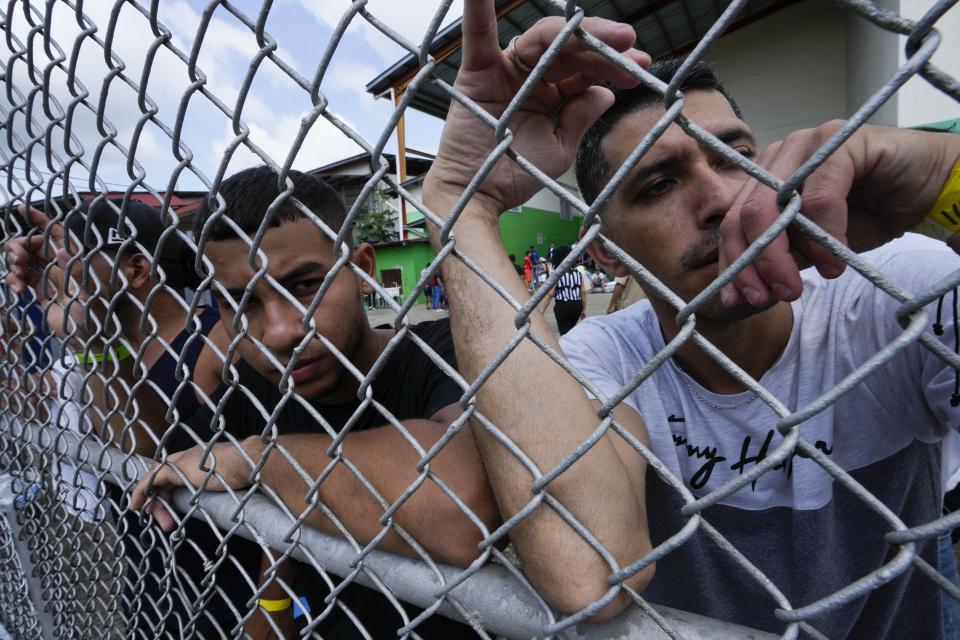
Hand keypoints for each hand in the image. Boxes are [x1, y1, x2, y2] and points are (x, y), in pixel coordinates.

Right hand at [5, 206, 115, 340]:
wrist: (88, 337)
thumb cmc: (94, 314)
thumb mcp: (87, 292)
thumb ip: (74, 271)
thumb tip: (61, 250)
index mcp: (74, 259)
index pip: (56, 233)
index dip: (41, 220)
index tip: (22, 209)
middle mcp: (61, 264)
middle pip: (33, 244)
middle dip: (20, 246)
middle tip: (17, 259)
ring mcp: (49, 276)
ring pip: (23, 259)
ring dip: (14, 263)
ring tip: (18, 274)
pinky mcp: (39, 290)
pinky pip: (20, 277)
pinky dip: (14, 280)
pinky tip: (18, 291)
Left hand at [129, 438, 264, 531]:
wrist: (247, 462)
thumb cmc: (245, 471)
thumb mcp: (229, 478)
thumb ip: (222, 481)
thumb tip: (231, 491)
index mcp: (199, 456)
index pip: (175, 471)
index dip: (168, 489)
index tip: (171, 506)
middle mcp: (187, 456)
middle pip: (163, 476)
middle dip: (161, 499)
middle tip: (165, 520)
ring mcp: (181, 461)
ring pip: (156, 481)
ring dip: (155, 502)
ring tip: (160, 522)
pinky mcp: (177, 469)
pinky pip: (151, 481)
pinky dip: (141, 493)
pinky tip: (137, 506)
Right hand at [423, 0, 649, 214]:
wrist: (480, 196)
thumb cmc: (516, 173)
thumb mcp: (560, 148)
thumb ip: (580, 117)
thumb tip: (606, 93)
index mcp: (551, 91)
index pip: (585, 68)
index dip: (613, 66)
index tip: (641, 69)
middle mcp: (530, 74)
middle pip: (571, 48)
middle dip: (604, 47)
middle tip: (632, 47)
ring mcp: (504, 70)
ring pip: (545, 39)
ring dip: (578, 31)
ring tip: (615, 36)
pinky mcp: (477, 72)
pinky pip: (478, 35)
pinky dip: (478, 7)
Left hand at [719, 122, 959, 306]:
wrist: (928, 192)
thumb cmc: (868, 216)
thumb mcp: (813, 247)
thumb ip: (781, 259)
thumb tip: (743, 292)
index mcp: (765, 179)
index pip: (732, 223)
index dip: (732, 263)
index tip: (738, 300)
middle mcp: (780, 157)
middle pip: (746, 216)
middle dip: (756, 264)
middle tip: (777, 296)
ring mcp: (808, 145)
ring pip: (774, 206)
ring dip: (783, 256)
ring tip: (800, 287)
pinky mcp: (841, 142)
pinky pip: (819, 198)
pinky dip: (824, 236)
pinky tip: (835, 263)